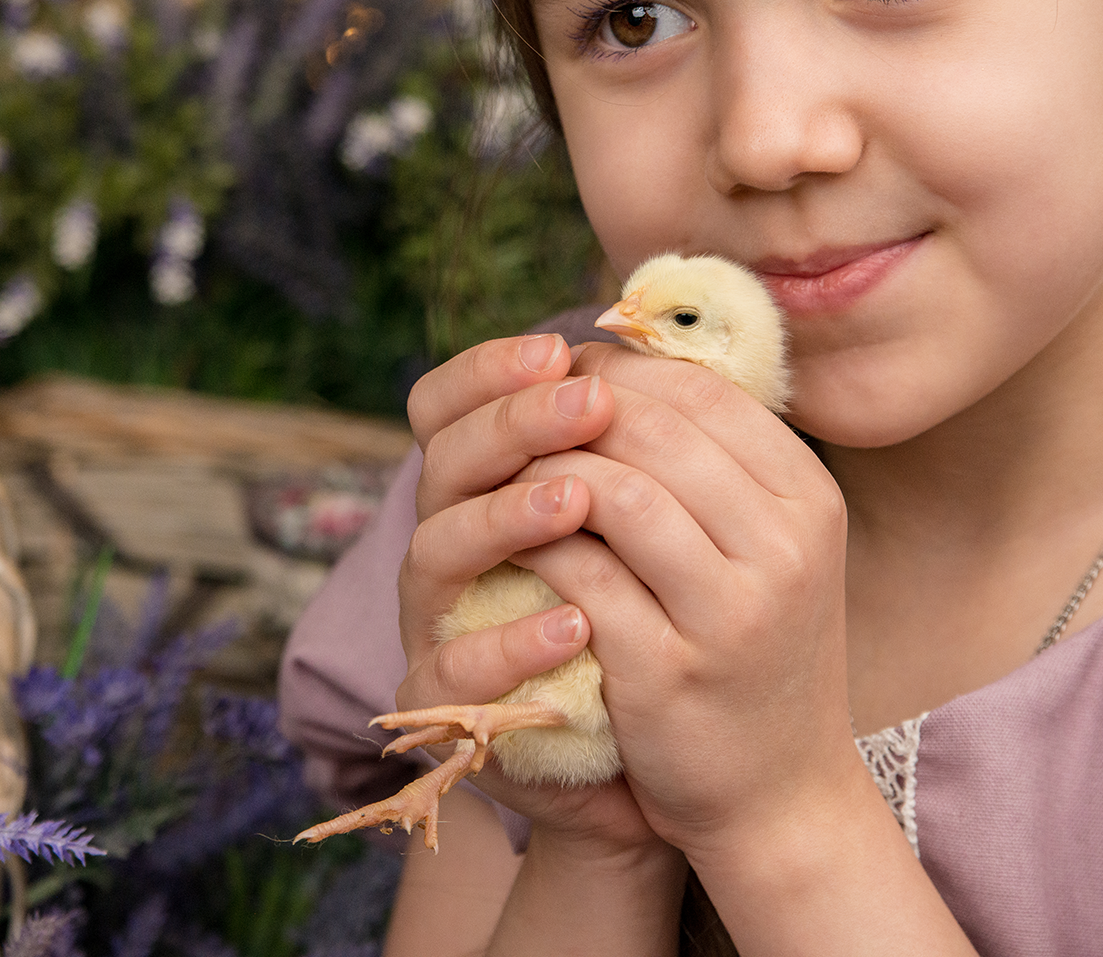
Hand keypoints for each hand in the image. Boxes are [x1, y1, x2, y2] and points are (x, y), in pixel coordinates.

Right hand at [396, 332, 662, 854]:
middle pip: (443, 459)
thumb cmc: (642, 616)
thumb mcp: (642, 523)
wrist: (639, 759)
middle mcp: (445, 541)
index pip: (447, 403)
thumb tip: (670, 343)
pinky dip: (512, 642)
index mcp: (479, 483)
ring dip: (506, 517)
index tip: (559, 348)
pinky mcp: (446, 702)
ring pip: (433, 551)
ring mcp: (435, 621)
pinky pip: (455, 667)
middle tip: (586, 401)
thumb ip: (633, 447)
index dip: (491, 368)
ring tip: (578, 498)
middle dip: (514, 422)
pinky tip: (574, 624)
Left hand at [509, 342, 866, 863]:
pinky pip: (581, 575)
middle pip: (655, 430)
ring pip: (615, 493)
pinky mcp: (670, 671)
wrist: (780, 796)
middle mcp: (785, 548)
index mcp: (809, 500)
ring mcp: (732, 612)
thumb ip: (714, 463)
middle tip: (521, 416)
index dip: (622, 369)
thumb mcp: (769, 546)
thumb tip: (620, 364)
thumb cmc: (756, 651)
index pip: (704, 390)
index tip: (566, 374)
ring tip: (511, 475)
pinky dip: (537, 546)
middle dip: (572, 410)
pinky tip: (516, 544)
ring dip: (546, 473)